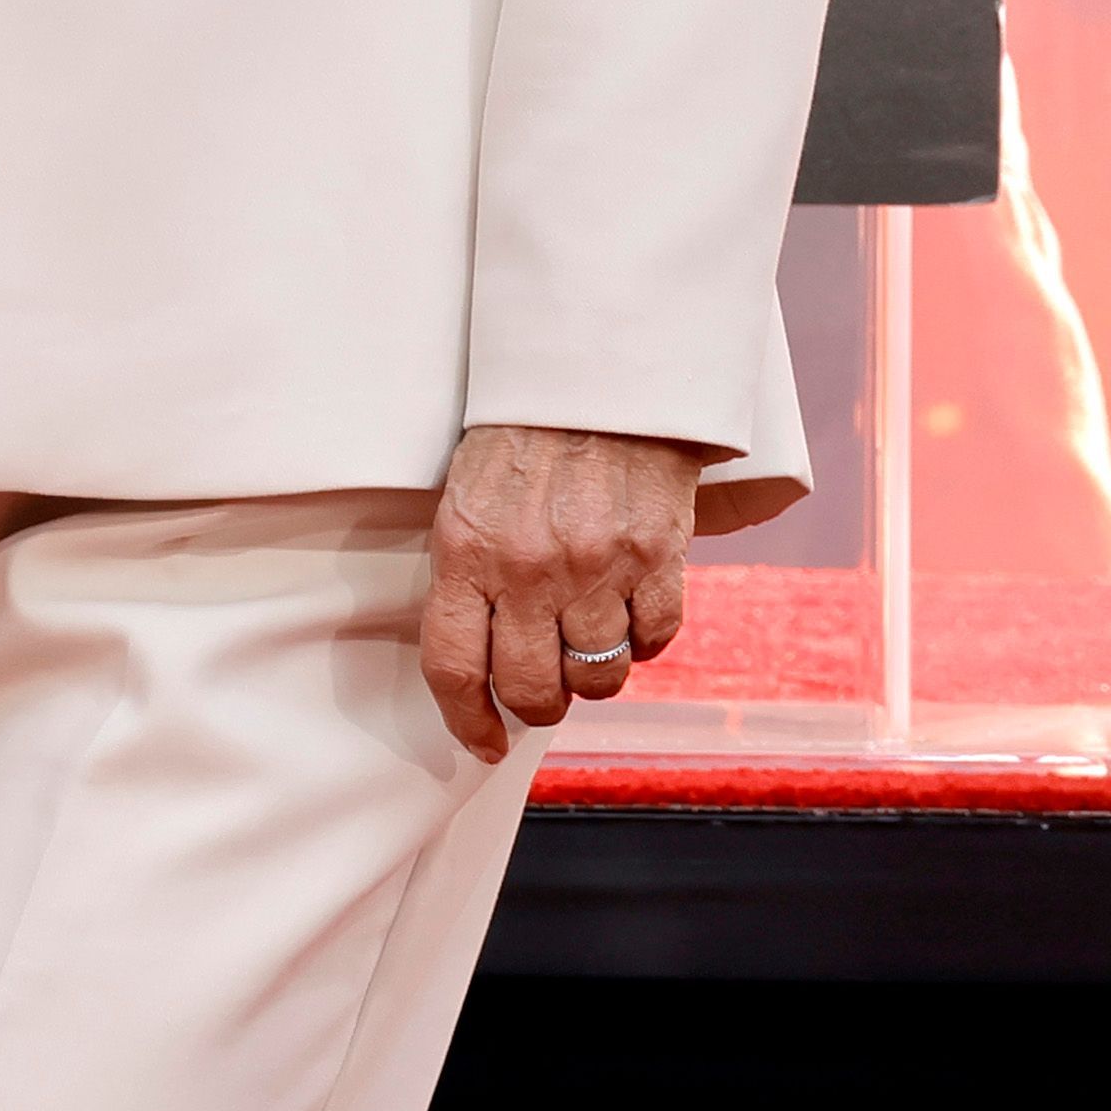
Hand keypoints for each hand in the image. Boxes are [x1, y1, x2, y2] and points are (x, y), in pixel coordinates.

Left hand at [420, 419, 704, 760]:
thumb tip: (482, 664)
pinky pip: (655, 641)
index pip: (454, 667)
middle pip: (532, 690)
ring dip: (593, 675)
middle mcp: (529, 567)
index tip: (482, 740)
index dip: (467, 721)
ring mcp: (597, 565)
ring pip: (597, 678)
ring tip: (588, 640)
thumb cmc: (523, 435)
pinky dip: (645, 641)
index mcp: (468, 551)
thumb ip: (472, 576)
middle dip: (538, 703)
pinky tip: (631, 611)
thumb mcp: (468, 497)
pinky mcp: (657, 556)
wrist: (598, 370)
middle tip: (544, 687)